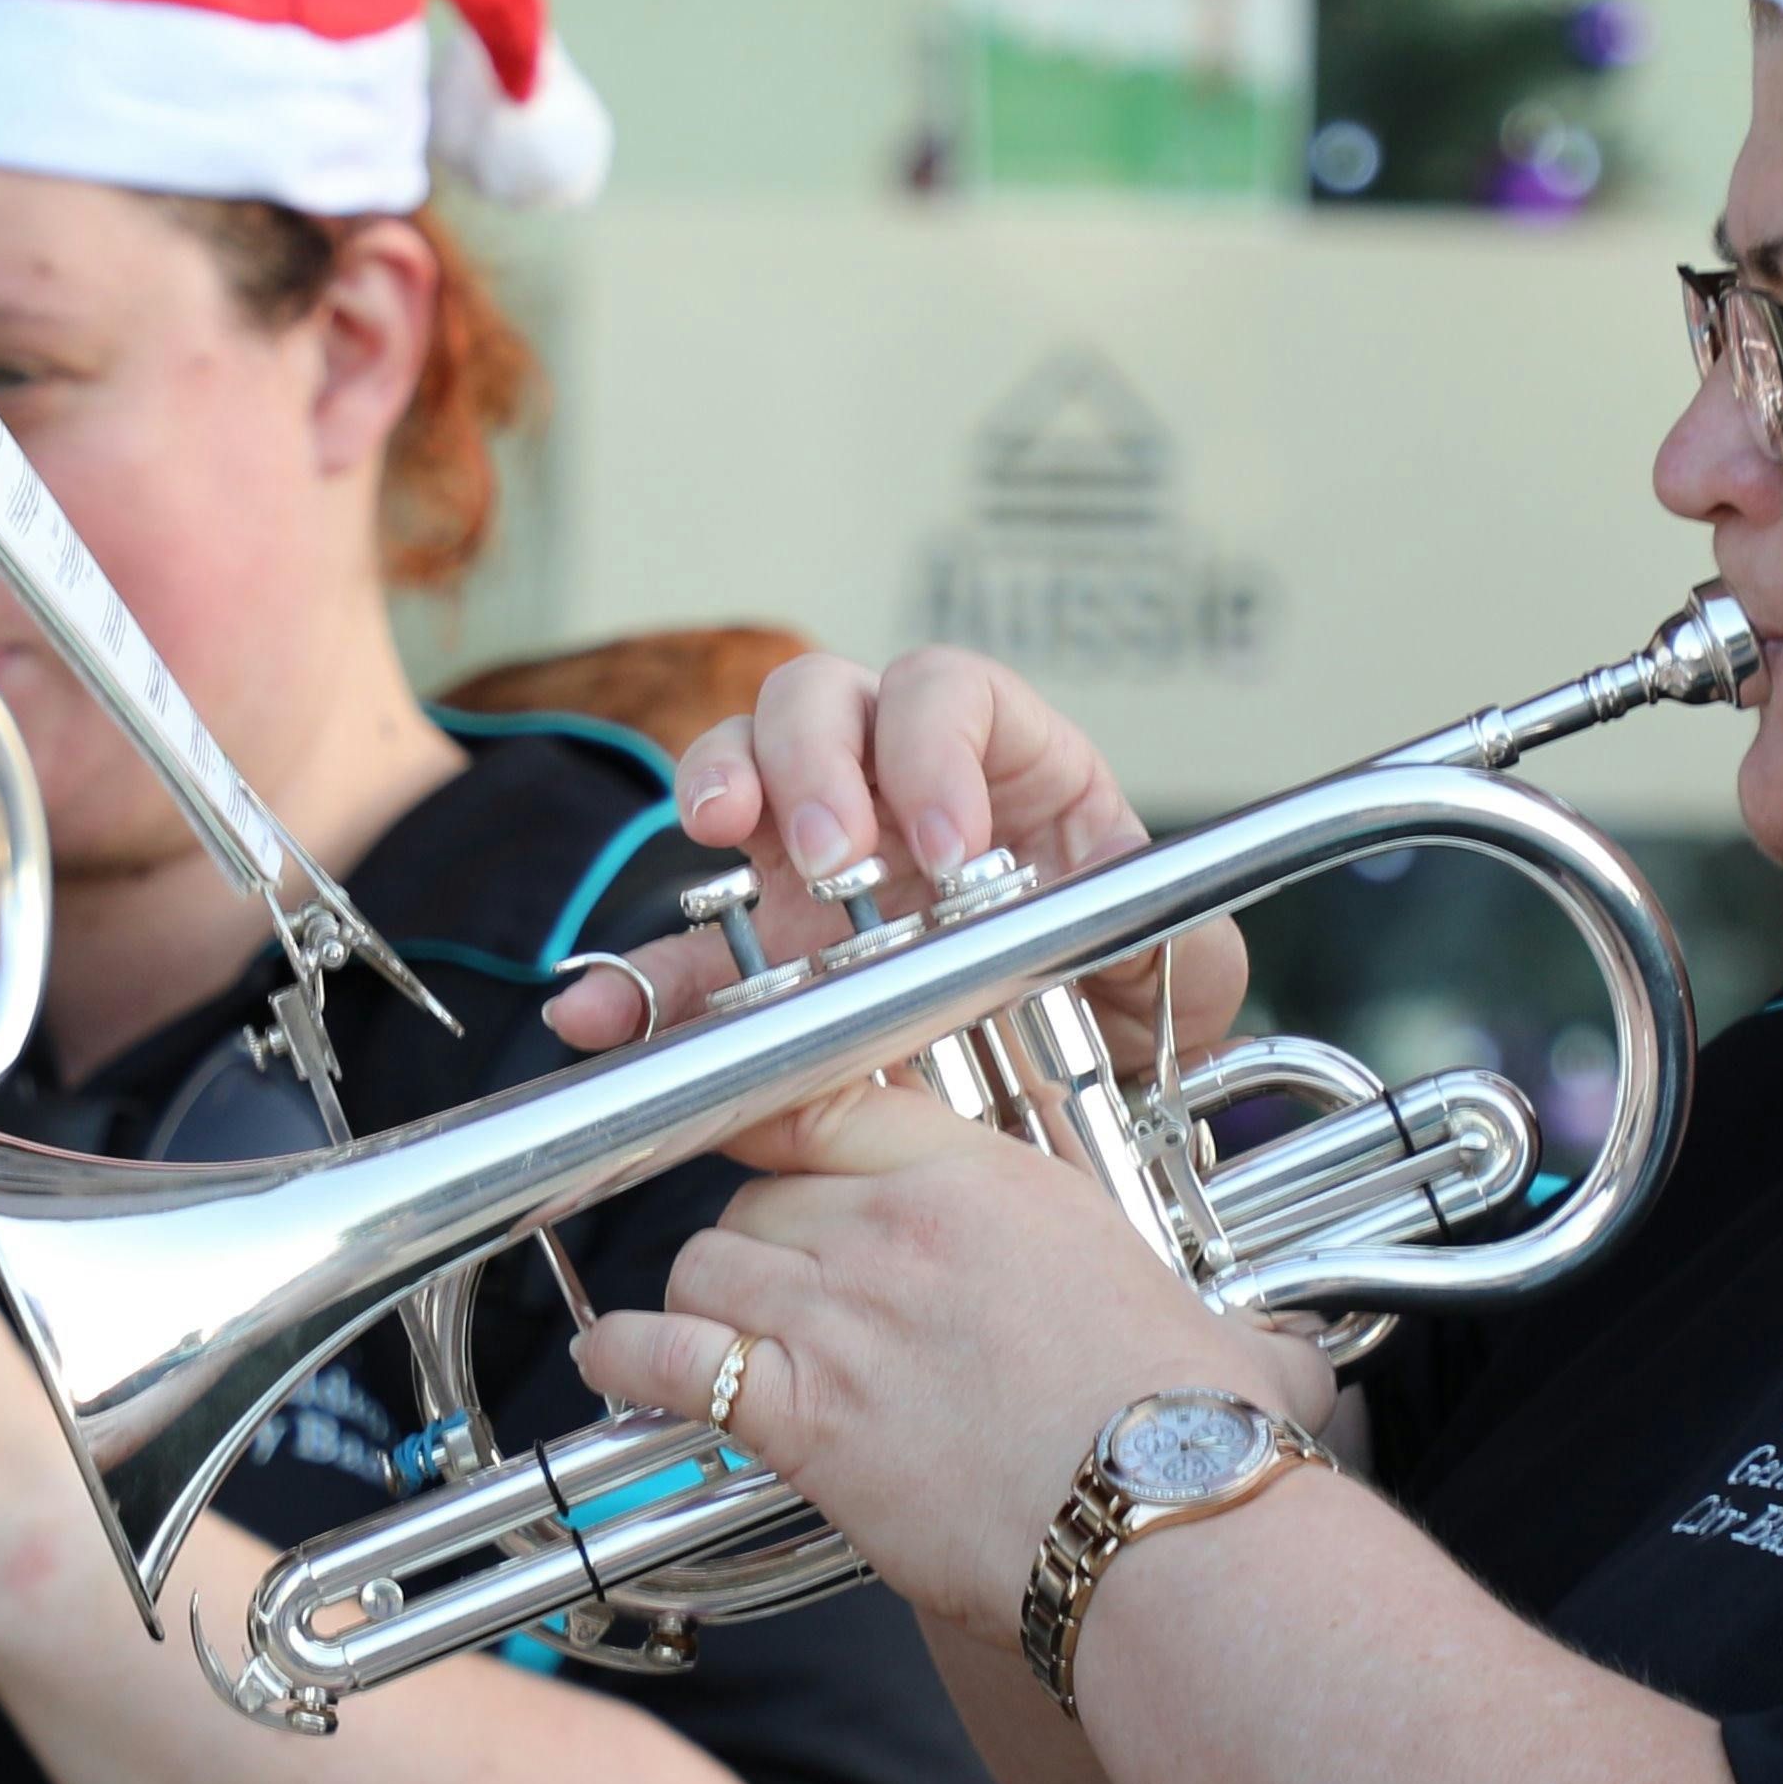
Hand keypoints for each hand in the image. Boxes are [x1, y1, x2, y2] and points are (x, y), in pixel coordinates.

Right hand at [542, 643, 1241, 1075]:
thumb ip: (1177, 947)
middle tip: (831, 855)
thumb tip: (1135, 934)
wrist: (1076, 1092)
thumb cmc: (1124, 998)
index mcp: (1004, 760)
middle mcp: (893, 778)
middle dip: (815, 758)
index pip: (949, 691)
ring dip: (720, 789)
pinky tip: (603, 1009)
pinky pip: (680, 939)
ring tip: (717, 844)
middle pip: (822, 695)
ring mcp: (812, 846)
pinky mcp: (759, 937)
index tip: (946, 848)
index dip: (934, 748)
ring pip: (737, 762)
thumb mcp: (1179, 974)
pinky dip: (637, 973)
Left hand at [579, 1075, 1306, 1645]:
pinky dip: (627, 1360)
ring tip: (710, 1340)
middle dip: (757, 1242)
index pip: (836, 1102)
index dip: (786, 1126)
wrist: (1168, 1524)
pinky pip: (662, 1356)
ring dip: (699, 1301)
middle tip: (777, 1297)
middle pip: (760, 1192)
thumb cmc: (1202, 1440)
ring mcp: (840, 1314)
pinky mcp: (799, 1411)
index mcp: (992, 1181)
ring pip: (702, 1262)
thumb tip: (1288, 1366)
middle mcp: (898, 1228)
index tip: (772, 1151)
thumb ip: (1216, 1325)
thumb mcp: (1214, 1334)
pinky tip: (618, 1369)